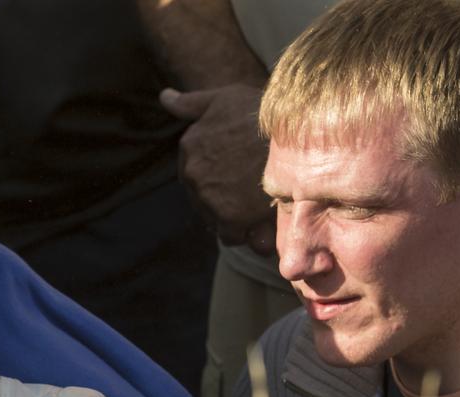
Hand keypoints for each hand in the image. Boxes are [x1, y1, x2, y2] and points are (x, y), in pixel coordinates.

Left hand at [160, 83, 275, 253]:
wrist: (296, 131)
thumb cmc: (262, 111)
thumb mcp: (224, 98)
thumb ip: (191, 103)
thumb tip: (164, 98)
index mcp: (189, 145)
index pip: (192, 172)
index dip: (215, 177)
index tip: (235, 175)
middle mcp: (192, 172)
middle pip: (201, 197)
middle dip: (222, 198)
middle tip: (248, 191)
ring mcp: (209, 196)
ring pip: (215, 217)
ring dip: (233, 216)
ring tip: (256, 205)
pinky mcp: (229, 217)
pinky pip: (230, 235)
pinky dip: (244, 233)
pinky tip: (259, 222)